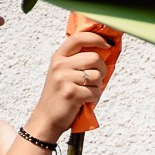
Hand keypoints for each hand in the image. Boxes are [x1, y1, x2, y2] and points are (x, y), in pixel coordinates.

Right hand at [23, 30, 111, 145]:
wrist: (47, 117)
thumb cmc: (62, 94)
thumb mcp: (64, 72)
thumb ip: (79, 61)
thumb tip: (106, 50)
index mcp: (59, 57)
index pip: (79, 38)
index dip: (96, 38)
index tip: (108, 44)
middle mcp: (59, 65)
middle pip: (95, 58)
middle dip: (102, 69)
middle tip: (95, 80)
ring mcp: (63, 78)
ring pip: (98, 76)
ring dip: (97, 86)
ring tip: (86, 91)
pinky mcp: (70, 93)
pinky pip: (95, 92)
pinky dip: (94, 98)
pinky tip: (84, 100)